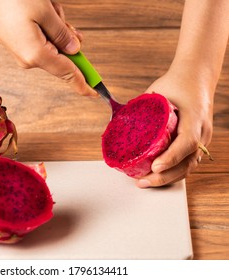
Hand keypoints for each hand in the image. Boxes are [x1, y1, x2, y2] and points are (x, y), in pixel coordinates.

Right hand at [0, 0, 97, 96]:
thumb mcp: (43, 11)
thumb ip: (62, 33)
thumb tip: (75, 48)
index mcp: (36, 55)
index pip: (68, 74)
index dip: (84, 84)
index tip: (96, 94)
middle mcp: (30, 59)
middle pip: (63, 54)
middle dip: (66, 35)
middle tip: (61, 17)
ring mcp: (23, 52)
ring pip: (54, 42)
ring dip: (55, 24)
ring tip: (42, 7)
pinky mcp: (19, 43)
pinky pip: (43, 37)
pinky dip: (46, 24)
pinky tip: (38, 9)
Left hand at [136, 66, 213, 187]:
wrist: (196, 77)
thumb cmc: (176, 83)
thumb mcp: (157, 93)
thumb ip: (140, 109)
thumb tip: (116, 123)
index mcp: (194, 116)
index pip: (187, 142)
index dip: (171, 157)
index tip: (155, 167)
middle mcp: (202, 130)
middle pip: (188, 162)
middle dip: (165, 176)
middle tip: (143, 181)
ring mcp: (203, 138)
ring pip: (189, 166)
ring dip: (168, 178)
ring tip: (147, 182)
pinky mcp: (198, 142)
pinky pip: (188, 162)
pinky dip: (173, 172)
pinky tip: (158, 176)